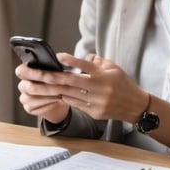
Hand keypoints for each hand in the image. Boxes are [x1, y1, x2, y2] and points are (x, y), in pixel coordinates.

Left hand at [15, 53, 145, 123]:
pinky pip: (75, 104)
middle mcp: (99, 88)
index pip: (85, 66)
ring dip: (51, 90)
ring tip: (36, 85)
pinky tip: (54, 94)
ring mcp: (96, 102)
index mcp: (104, 75)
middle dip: (50, 78)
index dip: (71, 61)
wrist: (135, 106)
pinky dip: (64, 98)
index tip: (58, 57)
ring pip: (69, 94)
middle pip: (71, 82)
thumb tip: (82, 58)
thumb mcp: (114, 68)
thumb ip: (97, 62)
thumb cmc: (123, 84)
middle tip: (34, 73)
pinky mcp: (94, 112)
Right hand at [15, 60, 77, 122]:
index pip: (21, 71)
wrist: (61, 99)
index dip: (33, 73)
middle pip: (29, 87)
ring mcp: (24, 98)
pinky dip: (49, 105)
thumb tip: (60, 58)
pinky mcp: (29, 108)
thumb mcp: (59, 72)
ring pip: (32, 99)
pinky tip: (58, 101)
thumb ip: (56, 65)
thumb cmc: (58, 82)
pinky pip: (36, 108)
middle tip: (60, 88)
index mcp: (27, 72)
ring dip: (49, 97)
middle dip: (46, 88)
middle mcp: (23, 85)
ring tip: (61, 94)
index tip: (48, 76)